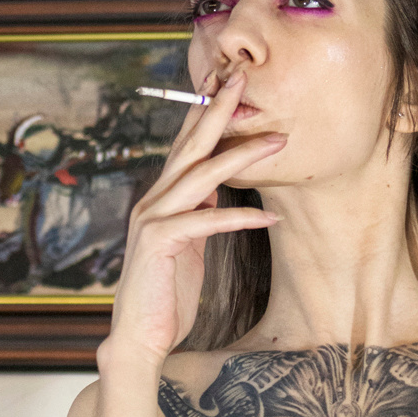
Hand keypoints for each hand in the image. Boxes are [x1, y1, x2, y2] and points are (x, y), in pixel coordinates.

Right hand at [102, 72, 283, 367]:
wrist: (139, 337)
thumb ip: (197, 213)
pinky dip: (241, 215)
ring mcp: (152, 219)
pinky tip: (271, 214)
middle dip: (218, 109)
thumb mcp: (187, 244)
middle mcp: (152, 201)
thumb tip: (217, 188)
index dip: (206, 111)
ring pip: (201, 176)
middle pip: (190, 145)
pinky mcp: (160, 243)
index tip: (227, 82)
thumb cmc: (167, 294)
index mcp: (160, 198)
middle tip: (243, 79)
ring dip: (242, 155)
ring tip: (278, 141)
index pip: (185, 145)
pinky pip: (207, 221)